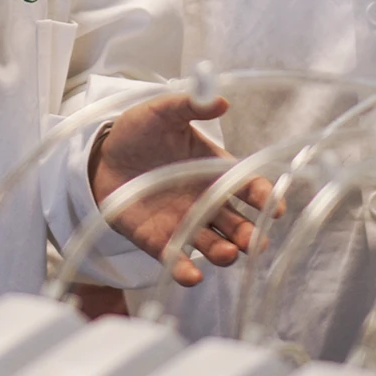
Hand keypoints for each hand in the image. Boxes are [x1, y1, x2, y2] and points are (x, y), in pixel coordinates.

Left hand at [88, 94, 274, 286]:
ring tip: (225, 253)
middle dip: (250, 235)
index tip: (275, 205)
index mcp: (215, 171)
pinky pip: (176, 259)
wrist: (101, 155)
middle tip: (255, 241)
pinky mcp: (158, 241)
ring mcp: (185, 223)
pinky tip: (191, 277)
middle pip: (239, 224)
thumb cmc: (138, 132)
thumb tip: (219, 99)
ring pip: (213, 245)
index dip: (265, 197)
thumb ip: (189, 105)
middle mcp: (207, 201)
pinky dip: (184, 270)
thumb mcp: (162, 112)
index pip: (248, 187)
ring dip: (222, 253)